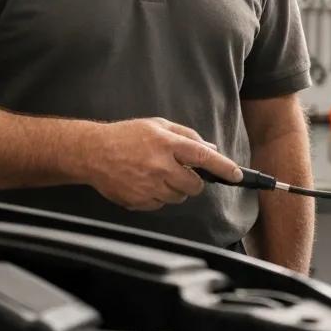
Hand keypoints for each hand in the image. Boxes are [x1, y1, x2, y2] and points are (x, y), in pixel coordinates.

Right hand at [82, 117, 242, 210]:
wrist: (93, 152)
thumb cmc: (126, 135)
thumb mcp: (157, 125)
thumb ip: (186, 135)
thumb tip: (210, 149)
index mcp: (166, 144)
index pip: (203, 157)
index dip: (223, 168)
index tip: (237, 175)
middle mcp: (160, 166)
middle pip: (194, 185)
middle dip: (194, 181)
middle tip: (180, 171)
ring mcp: (149, 186)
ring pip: (179, 197)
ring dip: (175, 189)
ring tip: (157, 174)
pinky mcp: (139, 202)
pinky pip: (161, 205)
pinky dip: (159, 196)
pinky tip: (145, 182)